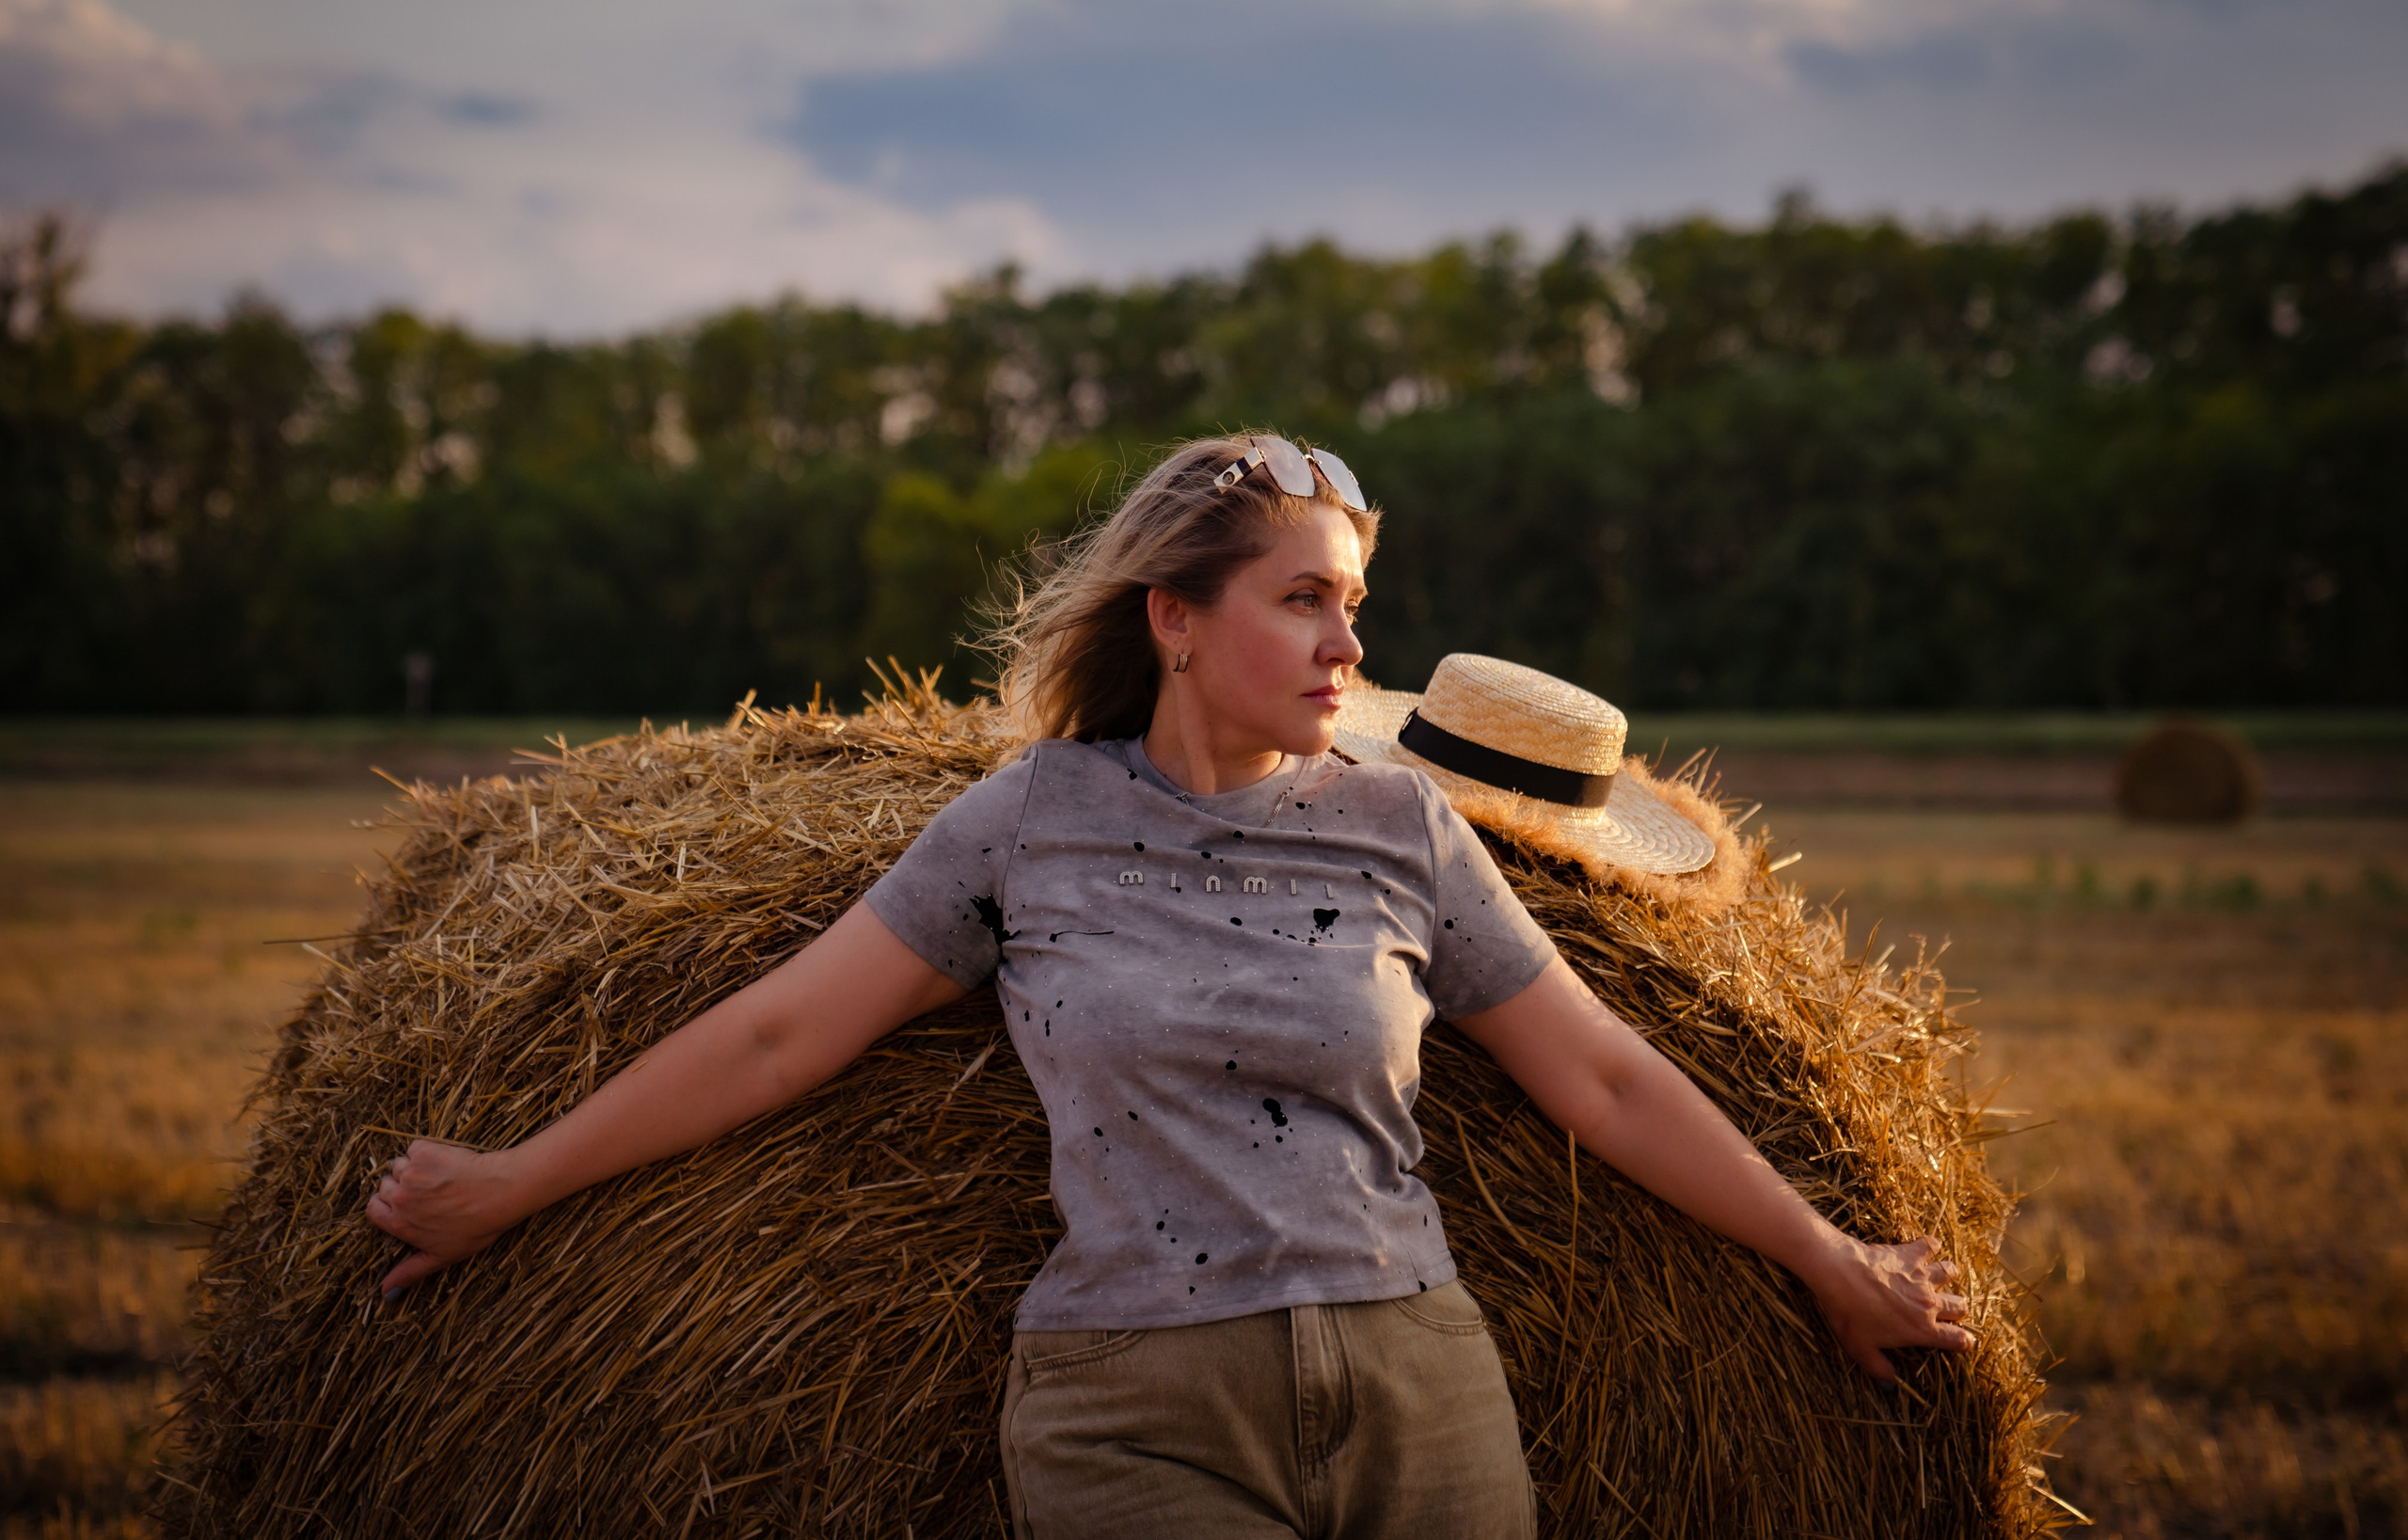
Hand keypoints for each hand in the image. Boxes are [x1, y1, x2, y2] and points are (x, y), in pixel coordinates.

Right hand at [366, 1139, 520, 1299]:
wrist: (501, 1192)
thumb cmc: (477, 1226)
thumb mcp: (443, 1256)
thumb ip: (410, 1271)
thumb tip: (384, 1293)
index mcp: (399, 1223)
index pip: (372, 1209)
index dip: (388, 1205)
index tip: (408, 1205)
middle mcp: (399, 1198)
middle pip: (385, 1186)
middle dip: (403, 1187)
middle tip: (432, 1192)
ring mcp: (410, 1173)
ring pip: (400, 1165)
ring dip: (416, 1168)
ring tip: (442, 1178)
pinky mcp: (424, 1151)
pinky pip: (415, 1148)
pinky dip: (428, 1151)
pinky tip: (448, 1162)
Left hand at [1802, 1234, 1972, 1382]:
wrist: (1839, 1275)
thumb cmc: (1849, 1314)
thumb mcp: (1861, 1349)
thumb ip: (1879, 1368)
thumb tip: (1890, 1385)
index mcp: (1922, 1329)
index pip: (1957, 1339)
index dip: (1965, 1342)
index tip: (1965, 1342)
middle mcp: (1929, 1303)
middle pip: (1960, 1307)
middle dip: (1958, 1311)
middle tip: (1949, 1311)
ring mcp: (1921, 1276)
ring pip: (1951, 1274)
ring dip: (1950, 1277)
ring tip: (1943, 1279)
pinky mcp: (1909, 1254)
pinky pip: (1929, 1246)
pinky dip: (1931, 1246)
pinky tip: (1927, 1247)